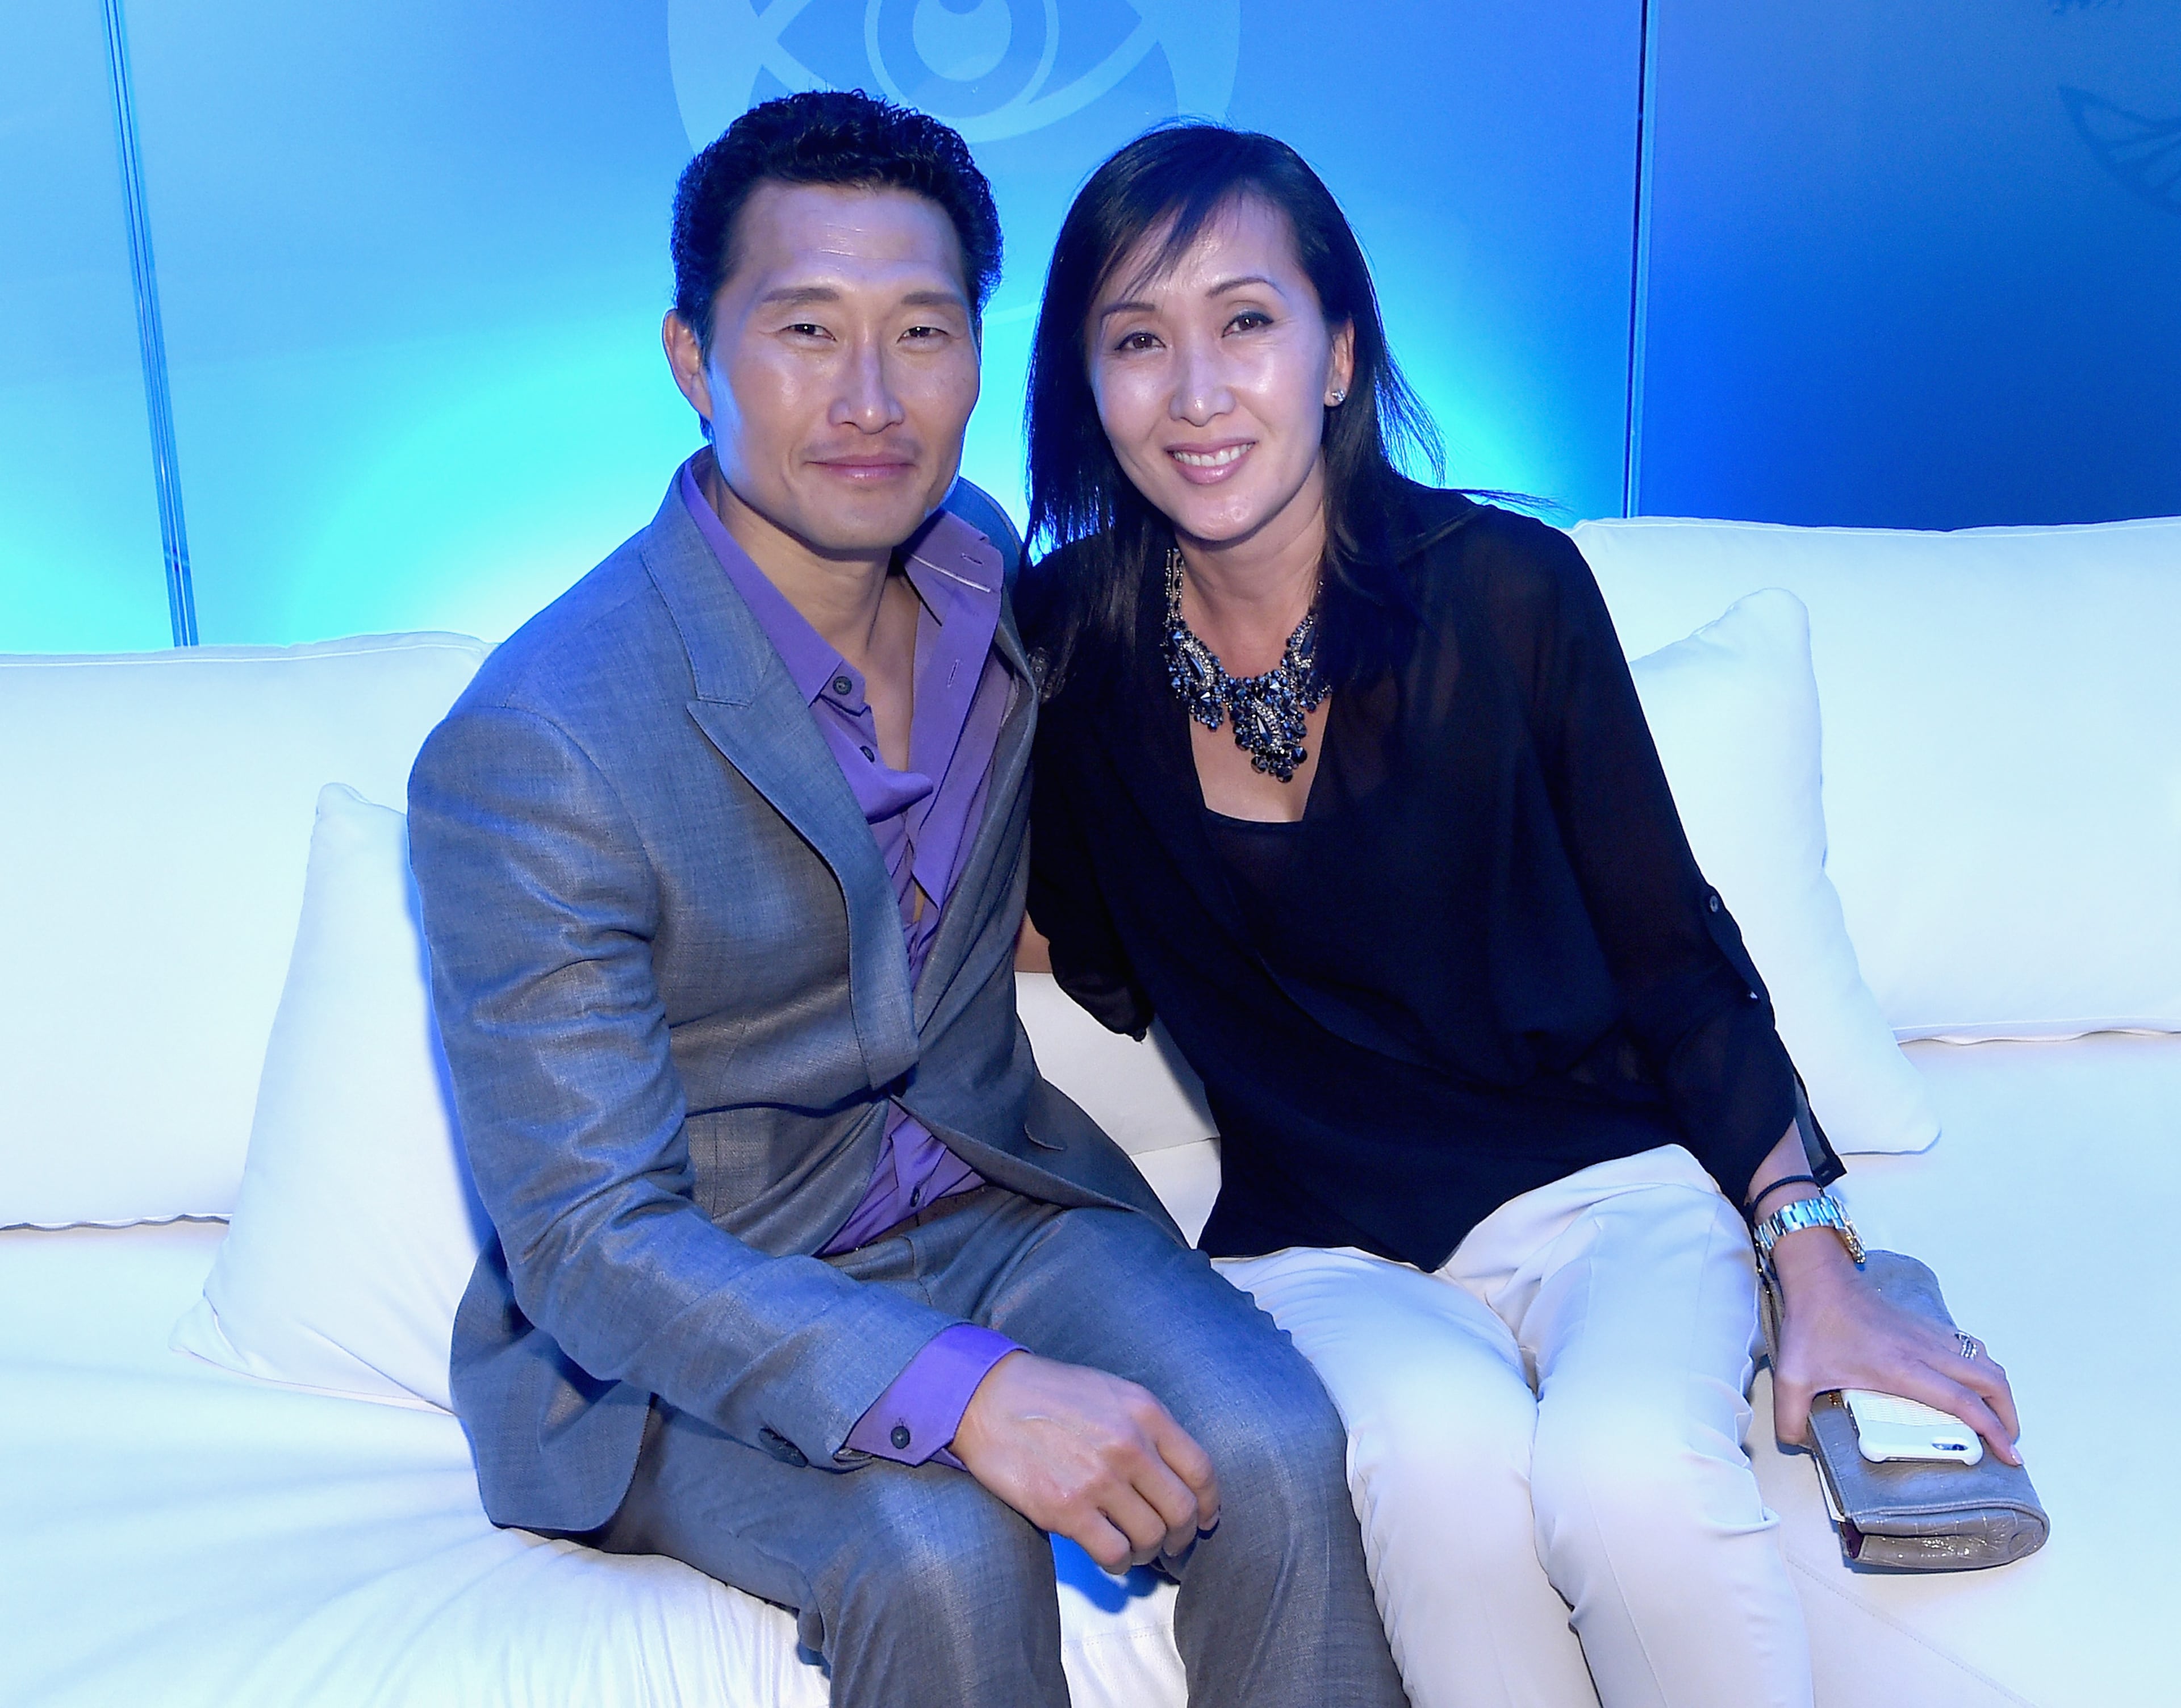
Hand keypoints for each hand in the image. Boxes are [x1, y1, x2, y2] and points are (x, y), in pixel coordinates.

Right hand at [950, 1351, 1218, 1571]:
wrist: (988, 1400)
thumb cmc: (1051, 1396)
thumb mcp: (1112, 1393)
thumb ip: (1149, 1428)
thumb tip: (1180, 1475)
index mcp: (1145, 1412)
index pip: (1201, 1471)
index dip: (1209, 1505)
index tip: (1205, 1519)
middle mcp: (1128, 1445)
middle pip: (1182, 1511)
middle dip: (1181, 1535)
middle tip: (1170, 1543)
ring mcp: (1098, 1478)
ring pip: (1150, 1537)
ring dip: (1148, 1551)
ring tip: (1134, 1548)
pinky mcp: (1066, 1509)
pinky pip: (1114, 1554)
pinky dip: (1119, 1563)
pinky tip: (1110, 1554)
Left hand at [1767, 1229, 2023, 1465]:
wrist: (1818, 1277)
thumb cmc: (1811, 1324)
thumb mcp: (1791, 1375)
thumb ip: (1790, 1416)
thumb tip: (1797, 1446)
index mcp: (1902, 1367)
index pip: (1962, 1402)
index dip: (1992, 1430)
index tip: (2009, 1454)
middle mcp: (1925, 1350)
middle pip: (1990, 1381)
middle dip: (2009, 1415)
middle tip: (2007, 1442)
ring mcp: (1929, 1335)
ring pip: (1985, 1361)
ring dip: (2000, 1392)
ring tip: (1997, 1419)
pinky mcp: (1926, 1325)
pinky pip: (1969, 1348)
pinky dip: (1983, 1370)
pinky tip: (1971, 1387)